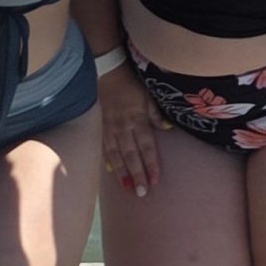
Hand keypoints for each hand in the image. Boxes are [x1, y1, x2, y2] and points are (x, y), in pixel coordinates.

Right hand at [100, 62, 165, 196]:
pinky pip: (103, 147)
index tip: (155, 181)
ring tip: (127, 188)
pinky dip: (107, 160)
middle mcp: (123, 128)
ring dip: (122, 173)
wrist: (105, 72)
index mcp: (138, 120)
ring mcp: (109, 129)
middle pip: (131, 156)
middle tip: (141, 193)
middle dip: (137, 175)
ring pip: (116, 155)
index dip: (151, 165)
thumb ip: (155, 114)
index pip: (147, 147)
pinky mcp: (98, 127)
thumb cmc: (130, 84)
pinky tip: (110, 172)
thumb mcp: (147, 95)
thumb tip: (166, 129)